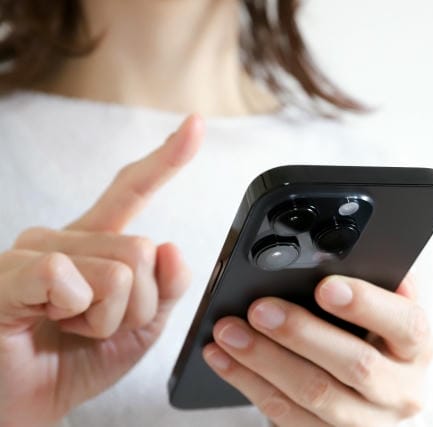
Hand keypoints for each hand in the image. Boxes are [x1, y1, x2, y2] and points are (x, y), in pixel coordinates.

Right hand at [0, 115, 203, 426]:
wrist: (31, 405)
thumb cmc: (78, 361)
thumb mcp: (142, 325)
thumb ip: (167, 286)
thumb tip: (171, 246)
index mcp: (96, 245)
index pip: (133, 190)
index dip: (166, 159)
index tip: (194, 126)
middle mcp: (65, 238)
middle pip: (143, 251)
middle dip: (136, 308)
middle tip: (96, 326)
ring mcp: (34, 252)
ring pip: (118, 270)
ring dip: (108, 319)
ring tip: (70, 329)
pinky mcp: (8, 275)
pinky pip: (63, 274)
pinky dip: (73, 311)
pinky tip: (45, 320)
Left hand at [203, 274, 432, 426]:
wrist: (374, 396)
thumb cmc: (374, 339)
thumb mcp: (383, 310)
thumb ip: (373, 285)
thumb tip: (336, 257)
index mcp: (417, 347)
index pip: (405, 324)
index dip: (367, 305)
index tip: (325, 287)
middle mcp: (401, 390)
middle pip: (355, 365)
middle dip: (301, 334)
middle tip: (259, 309)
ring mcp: (368, 422)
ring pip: (315, 396)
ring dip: (265, 362)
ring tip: (229, 333)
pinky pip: (289, 419)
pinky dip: (251, 386)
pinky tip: (226, 362)